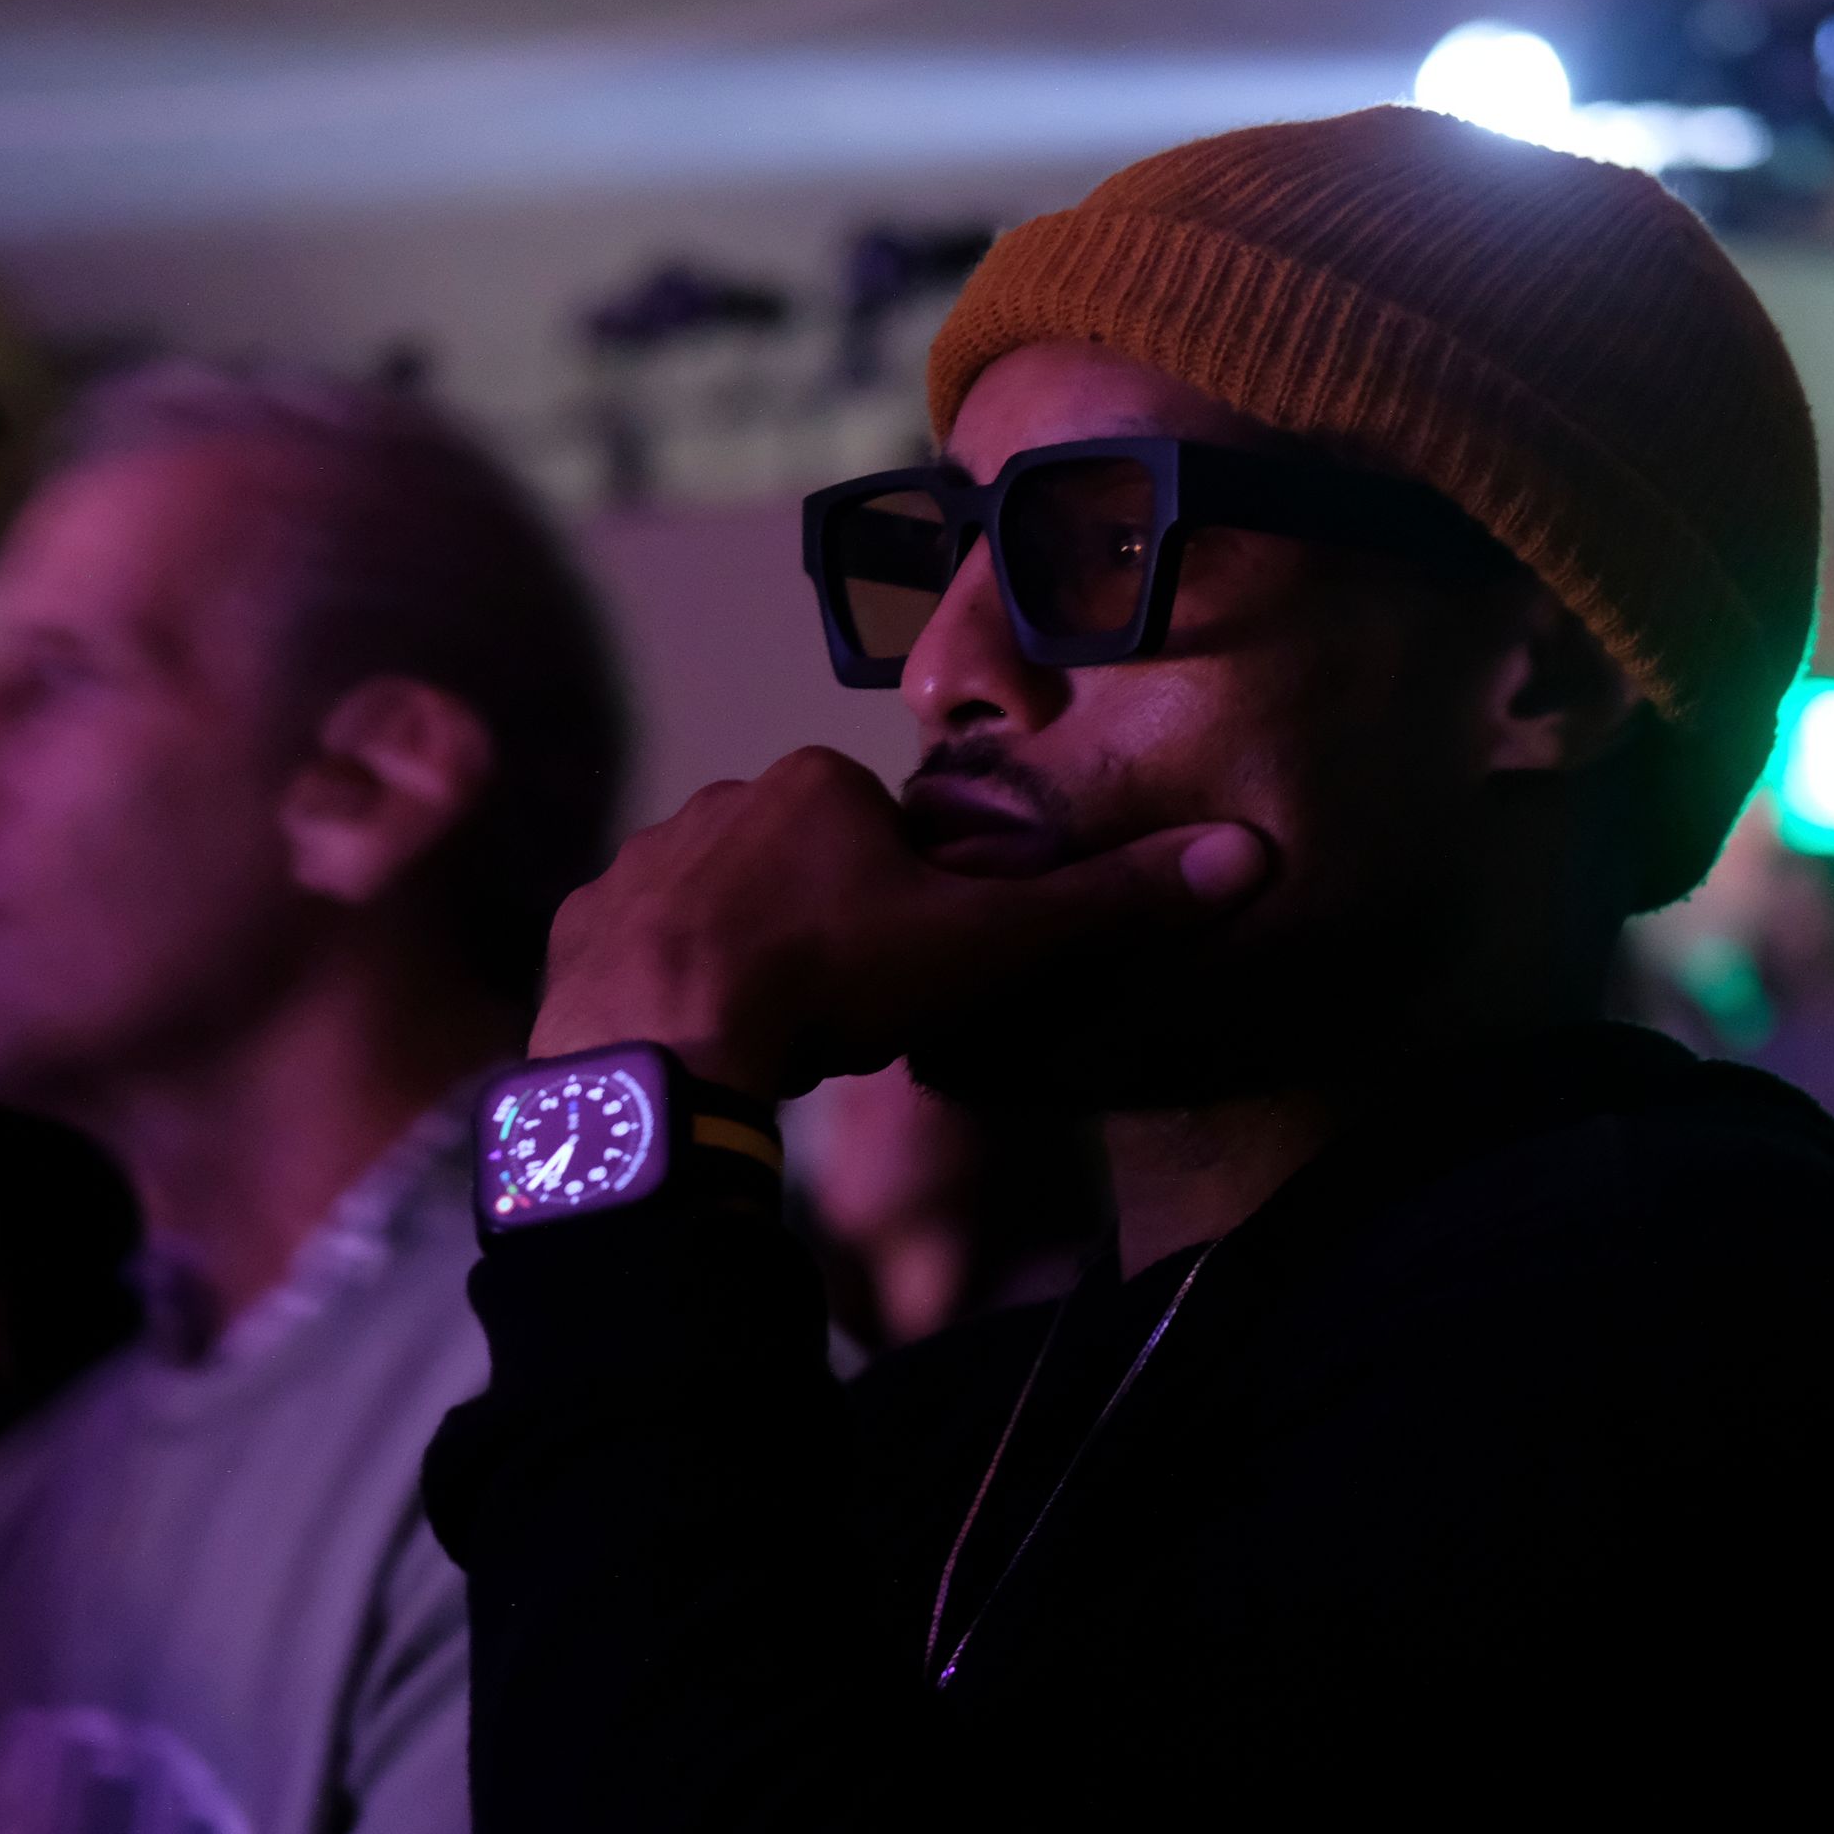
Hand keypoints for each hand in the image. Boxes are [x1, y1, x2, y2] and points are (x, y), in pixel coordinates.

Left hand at [530, 746, 1270, 1098]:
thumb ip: (1108, 904)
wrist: (663, 1049)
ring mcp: (642, 858)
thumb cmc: (828, 981)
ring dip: (758, 960)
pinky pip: (646, 946)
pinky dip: (676, 985)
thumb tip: (1250, 856)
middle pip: (810, 870)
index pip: (893, 840)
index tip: (912, 979)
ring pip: (728, 907)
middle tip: (850, 1018)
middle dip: (836, 936)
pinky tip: (704, 1038)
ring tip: (777, 1037)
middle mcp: (721, 798)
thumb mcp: (987, 945)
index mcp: (817, 784)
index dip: (918, 915)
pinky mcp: (584, 923)